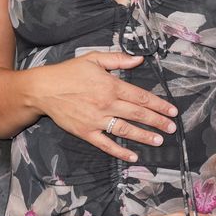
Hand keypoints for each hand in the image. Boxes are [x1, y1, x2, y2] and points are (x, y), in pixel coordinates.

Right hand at [31, 50, 178, 162]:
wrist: (43, 89)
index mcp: (110, 85)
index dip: (159, 104)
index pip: (140, 96)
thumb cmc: (69, 72)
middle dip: (157, 121)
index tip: (172, 110)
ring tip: (159, 141)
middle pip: (137, 114)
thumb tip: (139, 59)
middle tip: (172, 127)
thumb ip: (118, 59)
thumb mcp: (94, 59)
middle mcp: (106, 103)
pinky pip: (106, 144)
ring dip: (144, 136)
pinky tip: (133, 156)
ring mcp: (96, 120)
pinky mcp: (85, 132)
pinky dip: (120, 151)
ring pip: (125, 130)